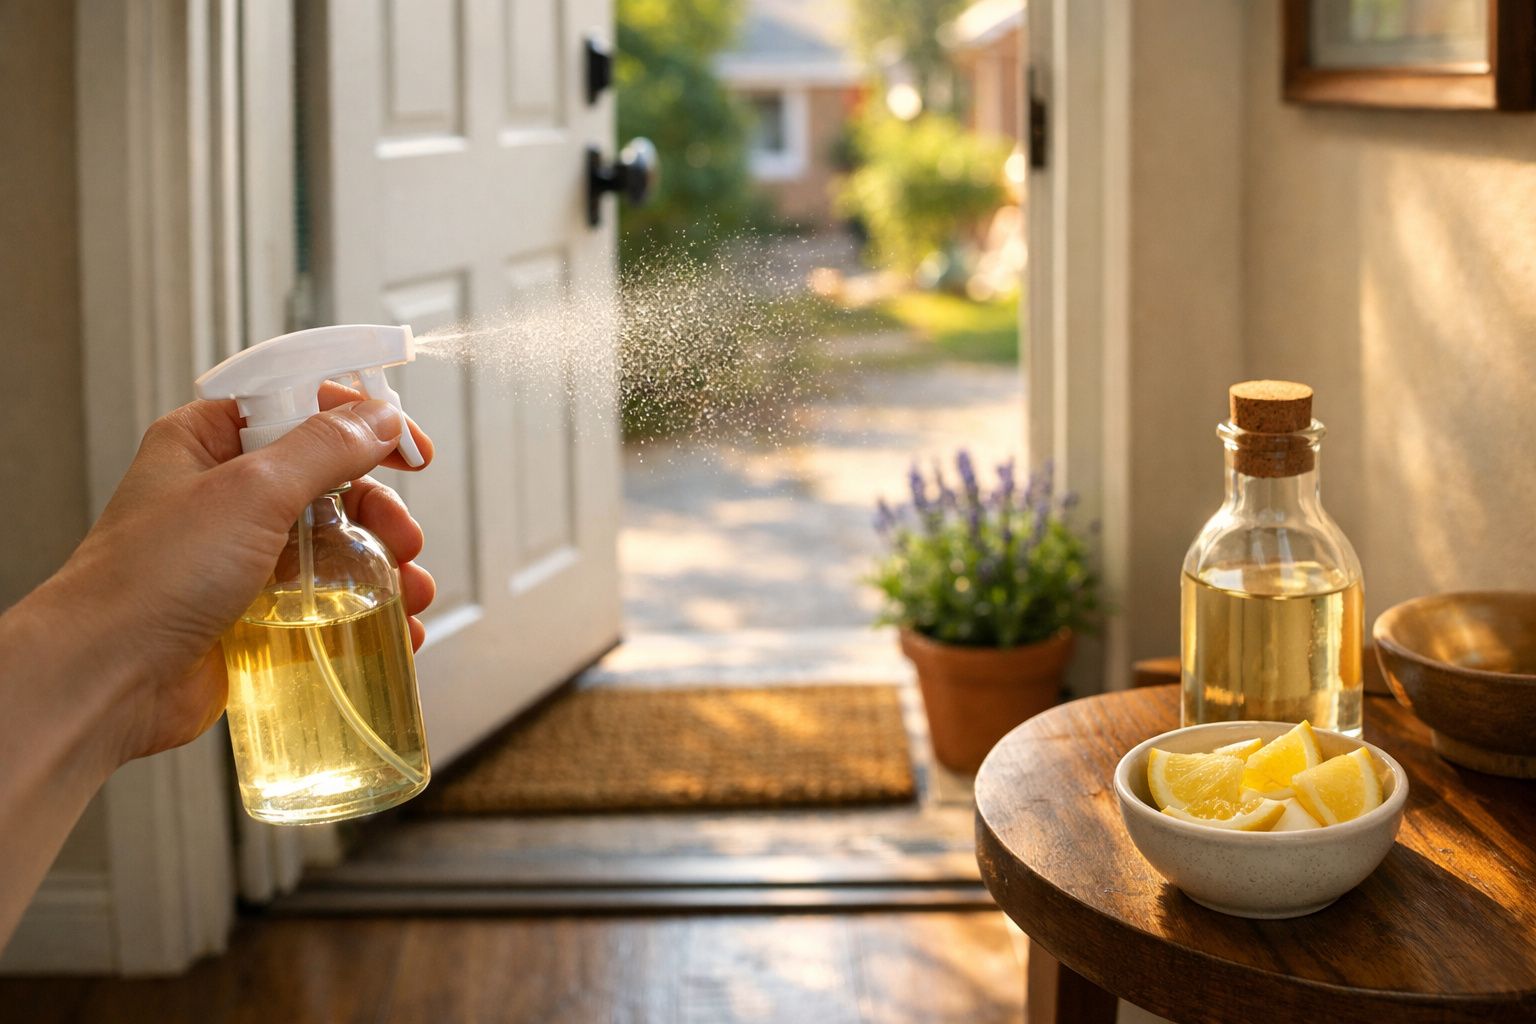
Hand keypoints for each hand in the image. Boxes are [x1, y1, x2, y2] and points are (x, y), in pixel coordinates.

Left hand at [34, 383, 435, 765]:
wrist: (106, 679)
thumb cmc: (148, 579)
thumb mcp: (250, 492)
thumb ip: (324, 448)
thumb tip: (380, 419)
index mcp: (208, 443)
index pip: (300, 407)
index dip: (362, 421)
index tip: (411, 448)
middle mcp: (224, 495)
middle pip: (330, 481)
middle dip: (380, 510)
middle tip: (404, 537)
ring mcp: (239, 555)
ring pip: (334, 543)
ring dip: (384, 565)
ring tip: (408, 592)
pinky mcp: (252, 610)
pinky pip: (323, 598)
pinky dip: (364, 609)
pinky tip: (392, 628)